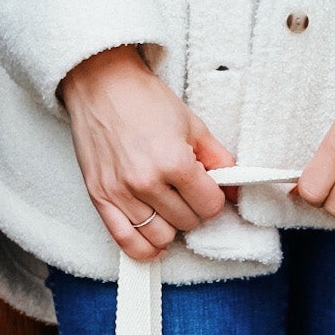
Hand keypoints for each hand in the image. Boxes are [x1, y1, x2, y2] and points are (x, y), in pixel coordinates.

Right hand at [60, 46, 232, 260]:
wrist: (100, 84)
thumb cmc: (144, 100)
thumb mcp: (192, 124)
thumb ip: (218, 160)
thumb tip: (234, 190)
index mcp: (174, 161)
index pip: (210, 206)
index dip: (214, 198)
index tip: (207, 189)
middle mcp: (147, 182)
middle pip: (188, 223)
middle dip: (193, 210)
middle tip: (185, 192)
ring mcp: (121, 193)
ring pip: (161, 237)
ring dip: (171, 227)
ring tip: (168, 208)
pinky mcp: (100, 198)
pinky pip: (126, 242)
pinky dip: (144, 249)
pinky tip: (155, 244)